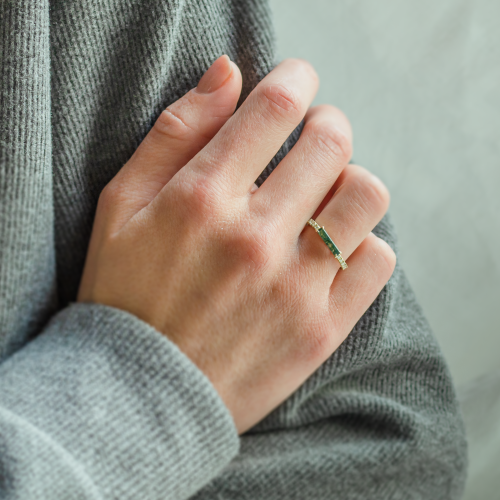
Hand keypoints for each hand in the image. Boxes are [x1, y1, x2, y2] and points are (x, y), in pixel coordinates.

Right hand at [78, 55, 394, 433]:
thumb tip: (228, 74)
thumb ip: (175, 134)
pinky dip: (364, 242)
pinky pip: (376, 261)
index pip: (274, 109)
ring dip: (352, 180)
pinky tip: (334, 248)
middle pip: (330, 143)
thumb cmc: (124, 295)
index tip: (299, 79)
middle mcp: (253, 238)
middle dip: (328, 123)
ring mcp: (293, 287)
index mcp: (202, 200)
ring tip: (326, 195)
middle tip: (315, 134)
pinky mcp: (320, 329)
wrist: (141, 394)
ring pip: (365, 197)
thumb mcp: (121, 206)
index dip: (295, 79)